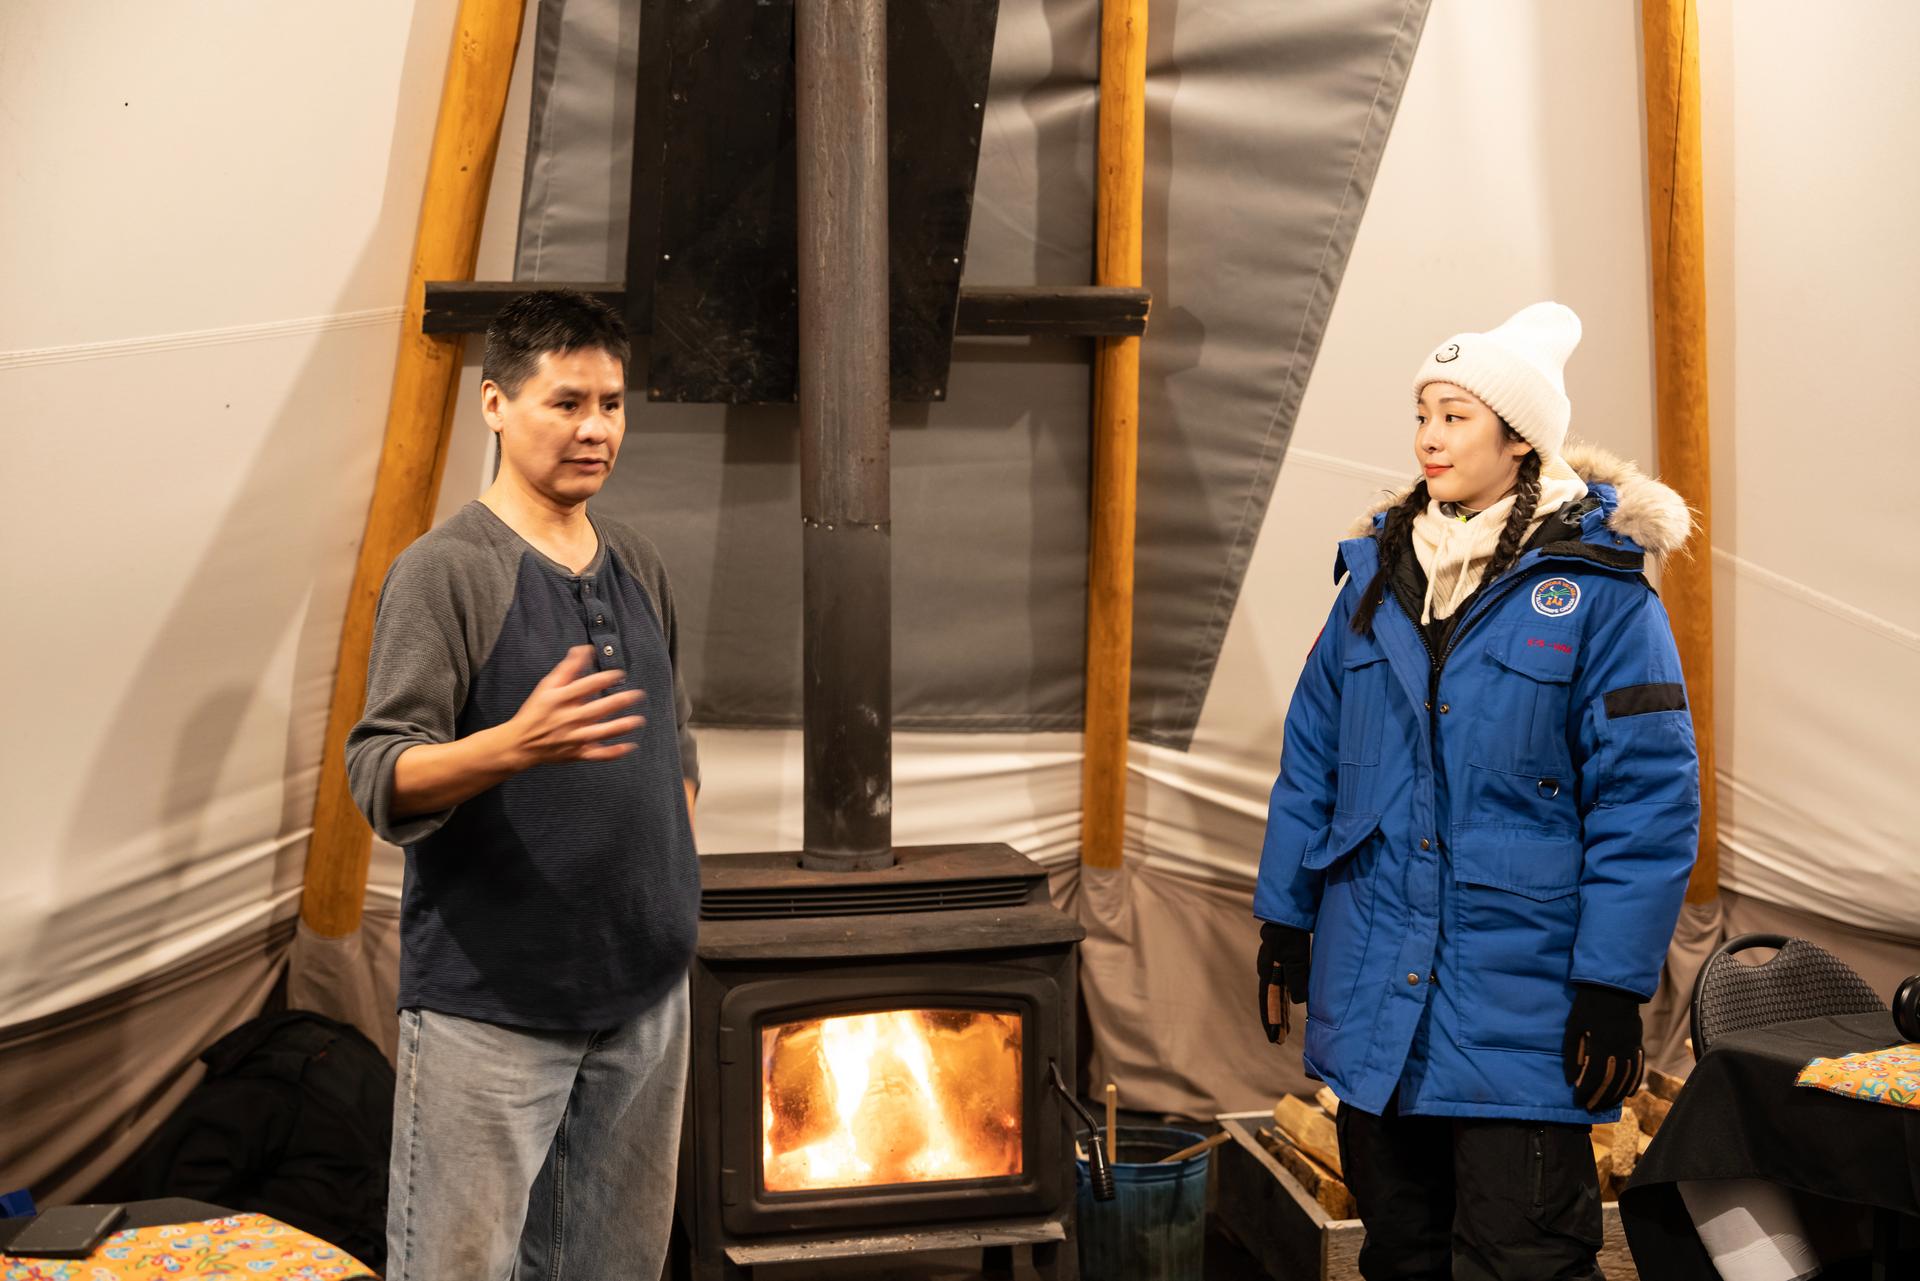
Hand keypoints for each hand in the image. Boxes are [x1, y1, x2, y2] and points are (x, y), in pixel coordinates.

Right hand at [504, 645, 645, 766]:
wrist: (520, 743)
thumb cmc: (535, 711)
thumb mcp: (547, 686)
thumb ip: (567, 668)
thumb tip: (583, 648)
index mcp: (560, 699)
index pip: (586, 686)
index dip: (605, 679)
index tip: (619, 674)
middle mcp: (567, 718)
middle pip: (597, 709)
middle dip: (619, 701)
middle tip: (638, 695)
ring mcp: (573, 738)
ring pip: (601, 732)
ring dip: (621, 726)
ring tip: (639, 720)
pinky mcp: (576, 753)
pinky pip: (598, 755)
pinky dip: (614, 753)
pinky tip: (630, 746)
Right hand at [1257, 922, 1311, 1044]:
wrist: (1286, 915)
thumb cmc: (1289, 936)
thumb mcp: (1296, 958)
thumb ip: (1297, 978)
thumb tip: (1298, 1002)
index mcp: (1267, 973)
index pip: (1267, 1003)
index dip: (1270, 1021)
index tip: (1273, 1039)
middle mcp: (1267, 972)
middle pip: (1270, 1001)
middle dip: (1273, 1020)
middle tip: (1278, 1040)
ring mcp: (1272, 967)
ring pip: (1275, 994)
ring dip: (1279, 1011)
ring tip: (1283, 1027)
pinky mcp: (1280, 962)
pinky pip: (1281, 985)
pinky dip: (1284, 998)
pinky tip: (1289, 1002)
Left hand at [1563, 984, 1644, 1110]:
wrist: (1612, 988)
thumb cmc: (1587, 1007)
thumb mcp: (1573, 1028)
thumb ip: (1572, 1054)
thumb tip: (1571, 1081)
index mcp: (1603, 1046)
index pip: (1595, 1077)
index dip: (1586, 1092)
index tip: (1578, 1101)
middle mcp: (1621, 1050)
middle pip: (1613, 1082)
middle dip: (1600, 1098)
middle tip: (1590, 1108)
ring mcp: (1632, 1048)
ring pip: (1627, 1078)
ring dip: (1616, 1095)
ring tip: (1605, 1105)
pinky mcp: (1638, 1044)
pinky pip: (1639, 1068)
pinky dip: (1634, 1083)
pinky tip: (1628, 1094)